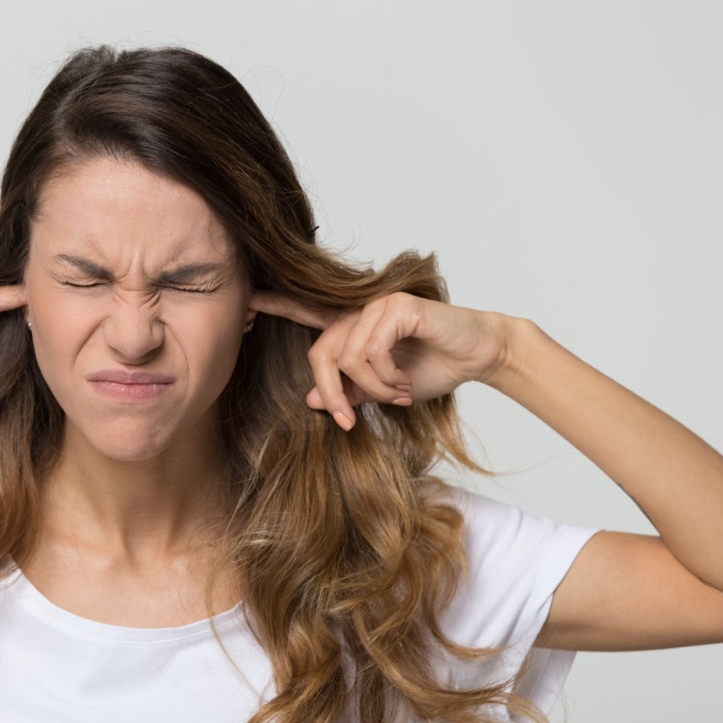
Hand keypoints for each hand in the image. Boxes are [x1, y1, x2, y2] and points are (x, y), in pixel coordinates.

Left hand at [250, 291, 511, 429]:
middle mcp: (358, 311)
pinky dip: (385, 376)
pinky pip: (371, 350)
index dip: (276, 306)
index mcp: (351, 327)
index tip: (246, 301)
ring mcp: (376, 305)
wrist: (476, 357)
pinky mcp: (396, 307)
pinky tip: (404, 382)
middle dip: (332, 394)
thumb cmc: (431, 367)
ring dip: (372, 389)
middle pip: (320, 355)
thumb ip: (347, 390)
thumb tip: (310, 398)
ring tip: (397, 395)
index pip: (305, 313)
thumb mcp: (382, 389)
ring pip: (347, 357)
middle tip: (350, 421)